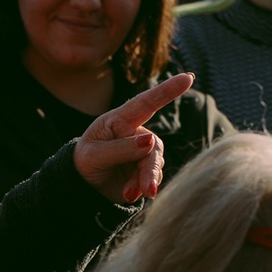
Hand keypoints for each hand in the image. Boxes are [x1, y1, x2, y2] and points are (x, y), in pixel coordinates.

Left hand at [74, 73, 193, 203]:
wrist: (83, 185)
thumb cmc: (84, 162)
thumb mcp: (94, 155)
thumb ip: (121, 148)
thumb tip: (150, 141)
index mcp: (120, 120)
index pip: (146, 102)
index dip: (168, 90)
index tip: (188, 77)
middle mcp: (135, 133)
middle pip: (154, 146)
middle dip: (150, 168)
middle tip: (147, 189)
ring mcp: (142, 151)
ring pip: (156, 164)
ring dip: (145, 181)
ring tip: (129, 193)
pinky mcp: (145, 169)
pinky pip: (153, 178)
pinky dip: (142, 188)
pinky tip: (128, 194)